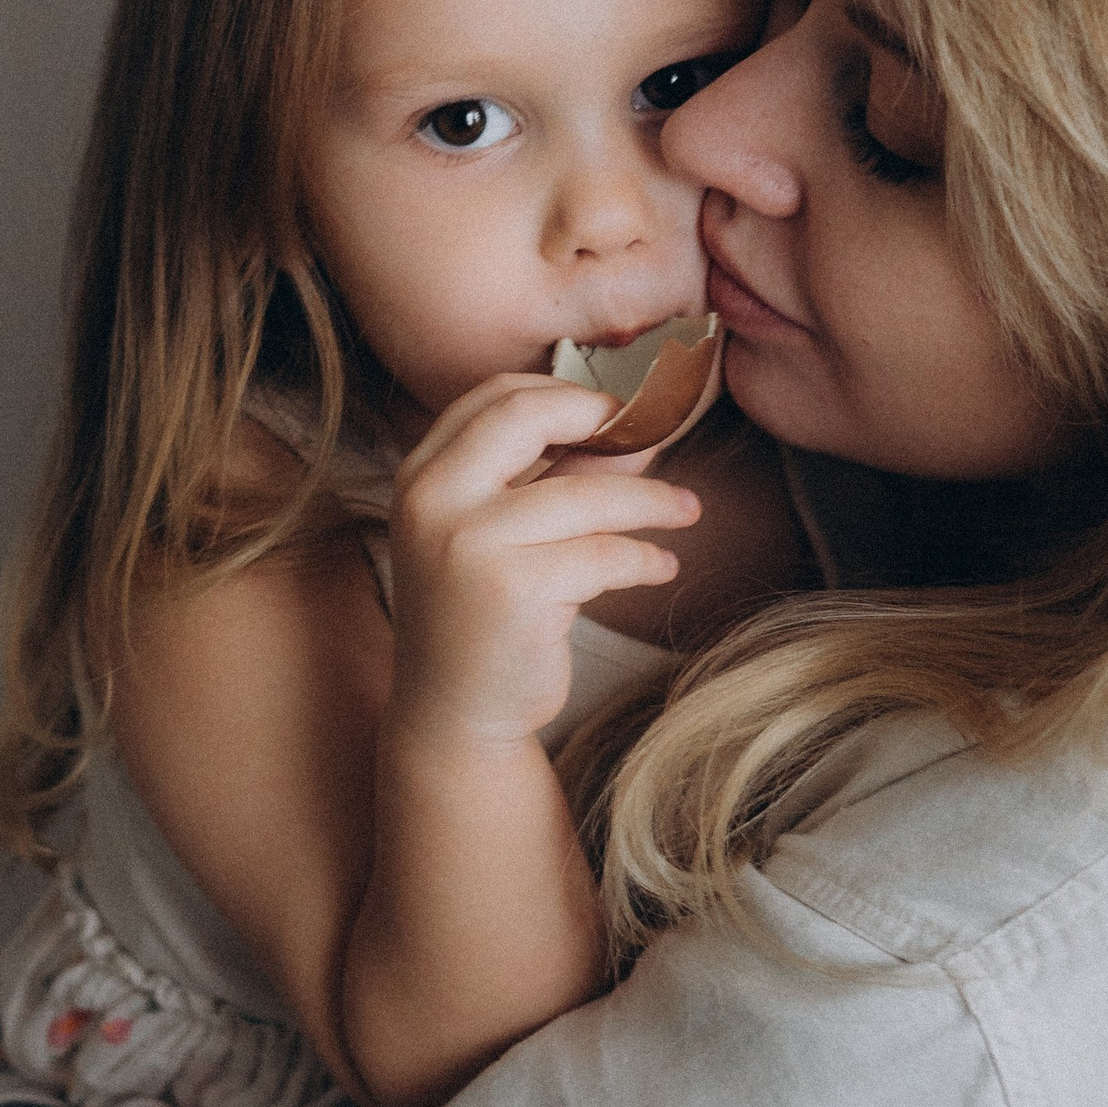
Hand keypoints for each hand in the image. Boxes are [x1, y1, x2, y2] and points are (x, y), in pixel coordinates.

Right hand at [386, 373, 697, 750]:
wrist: (455, 714)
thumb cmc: (482, 618)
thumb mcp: (502, 535)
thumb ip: (553, 475)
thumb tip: (631, 427)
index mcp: (421, 475)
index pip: (494, 396)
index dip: (563, 392)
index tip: (613, 411)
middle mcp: (434, 500)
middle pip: (529, 416)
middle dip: (602, 418)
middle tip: (654, 435)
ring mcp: (469, 544)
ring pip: (585, 495)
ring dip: (650, 501)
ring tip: (686, 511)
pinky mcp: (515, 590)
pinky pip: (604, 555)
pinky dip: (644, 558)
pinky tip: (661, 566)